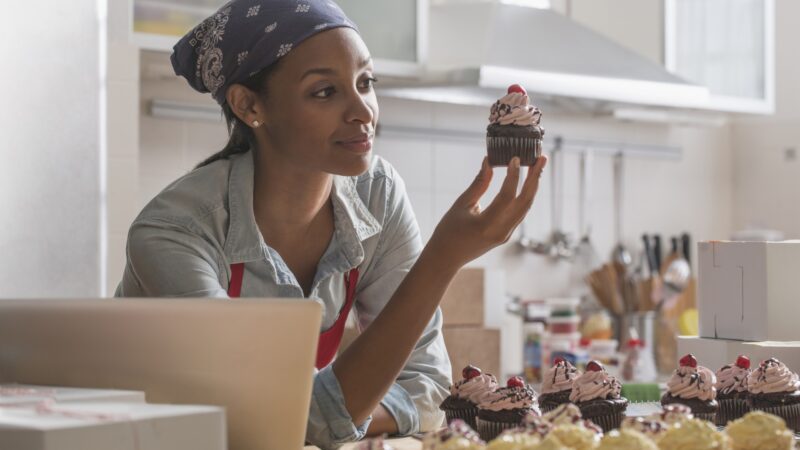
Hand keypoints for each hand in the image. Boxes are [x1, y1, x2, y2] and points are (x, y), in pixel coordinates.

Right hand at [426, 155, 546, 267]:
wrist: (447, 257)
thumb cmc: (448, 230)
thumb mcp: (461, 204)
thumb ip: (479, 184)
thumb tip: (489, 161)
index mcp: (486, 225)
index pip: (507, 196)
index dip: (513, 176)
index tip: (515, 158)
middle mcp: (501, 231)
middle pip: (525, 201)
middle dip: (535, 178)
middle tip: (542, 158)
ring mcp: (506, 234)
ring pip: (525, 207)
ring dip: (533, 186)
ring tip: (538, 166)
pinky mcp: (506, 234)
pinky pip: (520, 212)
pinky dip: (525, 195)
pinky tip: (527, 182)